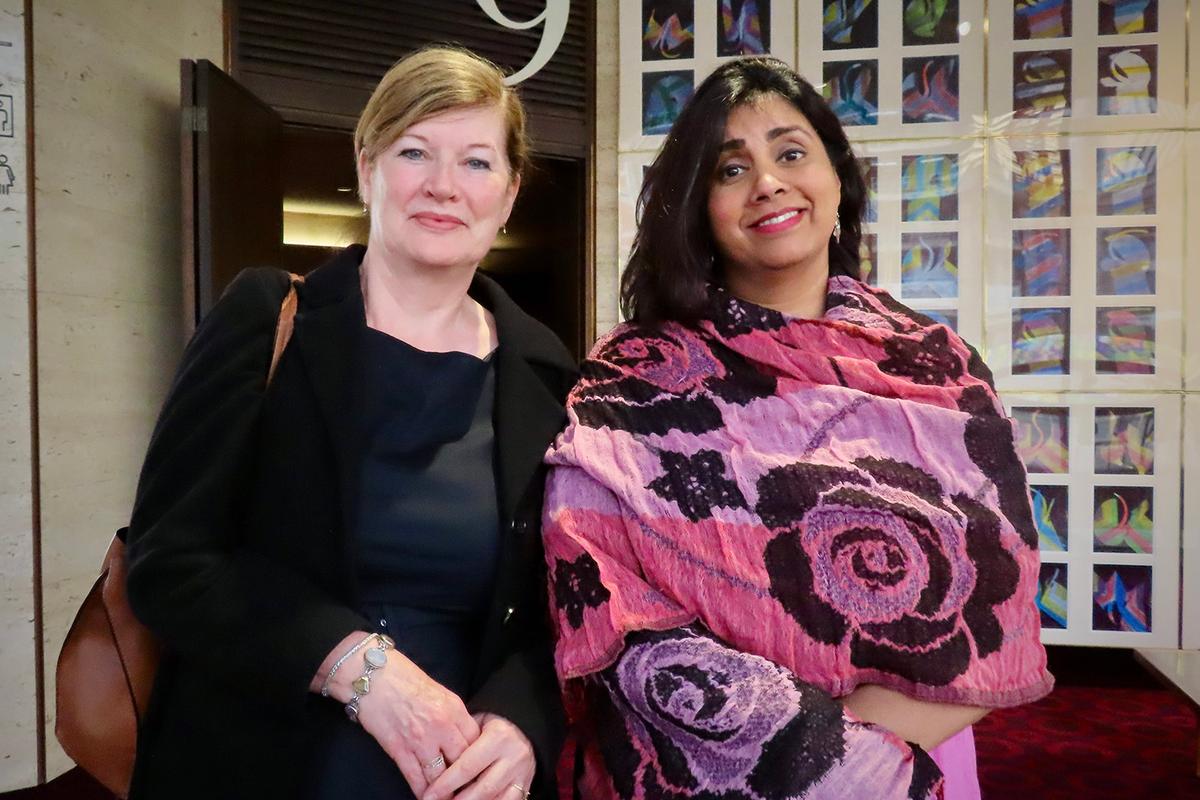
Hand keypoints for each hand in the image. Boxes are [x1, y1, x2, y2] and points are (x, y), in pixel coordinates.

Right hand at [313, 634, 480, 796]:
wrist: (373, 675)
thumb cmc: (405, 678)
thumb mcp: (441, 692)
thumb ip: (455, 715)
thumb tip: (465, 735)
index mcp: (454, 709)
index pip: (476, 741)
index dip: (480, 758)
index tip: (482, 769)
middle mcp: (441, 726)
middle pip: (462, 761)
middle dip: (467, 777)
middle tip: (469, 788)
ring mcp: (419, 740)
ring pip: (440, 776)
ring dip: (446, 790)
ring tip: (451, 797)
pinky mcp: (398, 750)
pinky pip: (415, 778)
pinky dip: (423, 791)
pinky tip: (427, 797)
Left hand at [421, 712, 534, 799]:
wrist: (523, 727)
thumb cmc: (492, 725)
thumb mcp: (476, 724)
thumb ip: (461, 743)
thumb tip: (435, 765)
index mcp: (498, 737)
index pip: (467, 767)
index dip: (445, 784)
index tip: (429, 794)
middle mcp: (512, 756)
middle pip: (481, 788)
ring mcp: (521, 772)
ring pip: (496, 799)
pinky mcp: (527, 784)